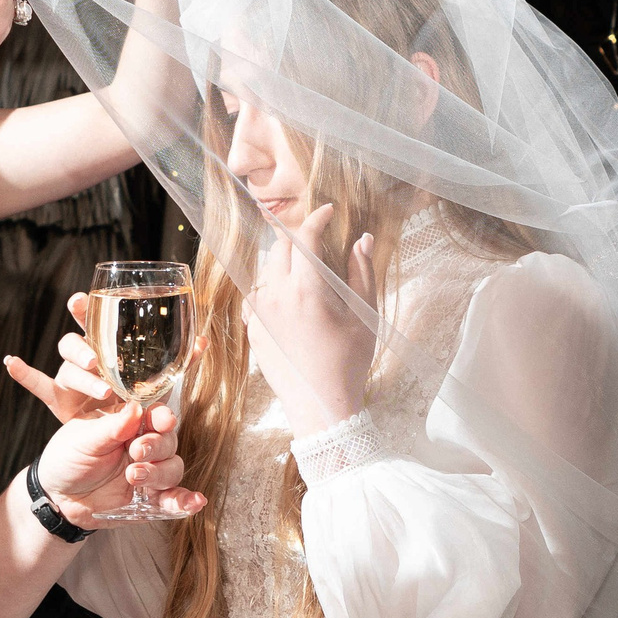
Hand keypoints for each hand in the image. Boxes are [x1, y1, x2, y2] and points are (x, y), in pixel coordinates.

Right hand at [4, 291, 202, 425]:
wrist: (112, 462)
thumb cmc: (137, 418)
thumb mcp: (161, 393)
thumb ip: (180, 367)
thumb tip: (202, 340)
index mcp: (113, 357)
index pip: (100, 328)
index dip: (88, 311)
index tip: (81, 298)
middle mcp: (90, 365)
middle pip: (77, 343)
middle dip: (82, 345)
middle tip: (95, 357)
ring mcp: (73, 384)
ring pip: (67, 369)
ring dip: (80, 375)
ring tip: (100, 389)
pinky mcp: (60, 403)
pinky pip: (41, 386)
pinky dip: (25, 375)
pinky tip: (12, 362)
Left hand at [34, 401, 203, 522]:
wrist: (57, 497)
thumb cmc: (67, 459)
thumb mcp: (83, 439)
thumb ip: (111, 427)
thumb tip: (135, 408)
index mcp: (130, 425)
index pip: (156, 415)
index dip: (164, 417)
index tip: (161, 421)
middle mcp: (144, 447)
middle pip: (169, 441)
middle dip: (157, 446)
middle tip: (136, 452)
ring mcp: (150, 473)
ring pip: (173, 468)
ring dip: (160, 472)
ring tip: (133, 477)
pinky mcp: (151, 500)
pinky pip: (174, 499)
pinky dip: (186, 501)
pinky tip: (195, 502)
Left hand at [244, 203, 375, 437]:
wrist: (321, 405)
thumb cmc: (349, 362)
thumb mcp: (365, 316)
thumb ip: (362, 272)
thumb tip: (363, 239)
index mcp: (307, 288)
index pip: (305, 236)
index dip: (318, 217)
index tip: (329, 212)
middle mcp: (277, 295)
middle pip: (280, 247)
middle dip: (300, 237)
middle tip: (319, 240)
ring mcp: (260, 313)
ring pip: (266, 269)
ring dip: (284, 261)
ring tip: (305, 270)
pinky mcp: (253, 329)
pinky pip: (256, 294)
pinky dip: (271, 285)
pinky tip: (288, 296)